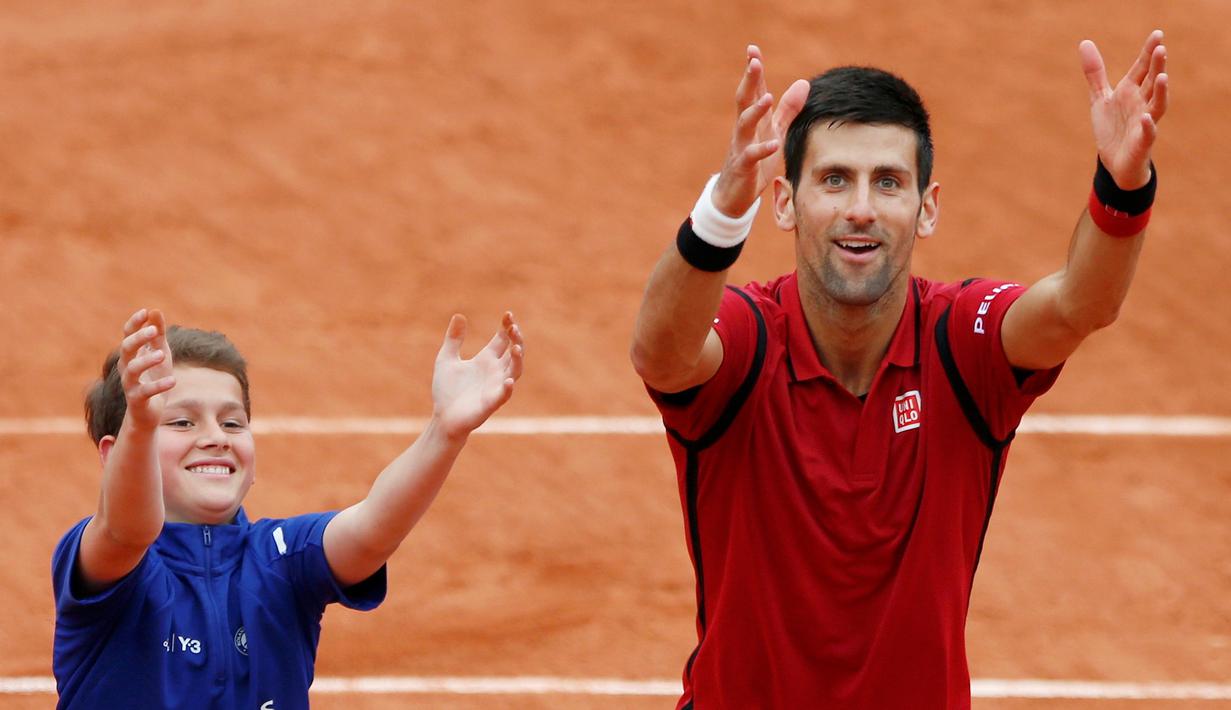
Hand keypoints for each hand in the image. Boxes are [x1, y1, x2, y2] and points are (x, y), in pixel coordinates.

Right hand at [118, 308, 175, 430]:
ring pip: (132, 370)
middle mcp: (126, 367)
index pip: (128, 335)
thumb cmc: (154, 377)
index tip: (145, 312)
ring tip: (162, 354)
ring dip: (146, 360)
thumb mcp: (160, 353)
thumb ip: (158, 334)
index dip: (134, 323)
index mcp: (131, 355)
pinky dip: (159, 386)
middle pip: (126, 349)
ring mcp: (130, 384)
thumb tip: (154, 311)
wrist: (149, 411)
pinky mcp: (137, 400)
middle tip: (154, 330)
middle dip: (138, 338)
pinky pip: (145, 391)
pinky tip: (172, 380)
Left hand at [431, 312, 523, 437]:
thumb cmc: (446, 390)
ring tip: (516, 348)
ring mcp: (495, 387)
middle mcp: (495, 371)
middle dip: (516, 339)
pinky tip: (508, 381)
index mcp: (486, 359)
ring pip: (514, 371)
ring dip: (518, 360)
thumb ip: (453, 339)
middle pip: (514, 352)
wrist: (442, 417)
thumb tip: (459, 315)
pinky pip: (503, 395)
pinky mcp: (491, 403)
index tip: (508, 314)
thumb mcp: (446, 359)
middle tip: (513, 327)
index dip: (507, 327)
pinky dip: (507, 388)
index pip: (503, 339)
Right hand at [712, 45, 810, 216]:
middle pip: (744, 100)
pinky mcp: (742, 168)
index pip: (753, 90)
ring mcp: (740, 147)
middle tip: (754, 62)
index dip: (753, 71)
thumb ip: (788, 110)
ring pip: (744, 125)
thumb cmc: (755, 162)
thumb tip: (804, 83)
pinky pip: (750, 156)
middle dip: (749, 81)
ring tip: (767, 98)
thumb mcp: (775, 132)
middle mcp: (744, 130)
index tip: (753, 50)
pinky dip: (762, 150)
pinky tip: (773, 144)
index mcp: (754, 120)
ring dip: (755, 111)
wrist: (734, 196)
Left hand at [1080, 30, 1167, 188]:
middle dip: (1157, 66)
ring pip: (1157, 104)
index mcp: (1131, 91)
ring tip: (1163, 77)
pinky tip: (1146, 117)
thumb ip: (1095, 73)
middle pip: (1152, 82)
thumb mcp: (1100, 98)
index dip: (1149, 52)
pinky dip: (1148, 125)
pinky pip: (1147, 133)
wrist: (1114, 163)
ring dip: (1161, 91)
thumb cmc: (1112, 128)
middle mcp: (1141, 103)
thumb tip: (1085, 43)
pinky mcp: (1141, 142)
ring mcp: (1143, 122)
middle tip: (1161, 48)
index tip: (1158, 34)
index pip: (1142, 68)